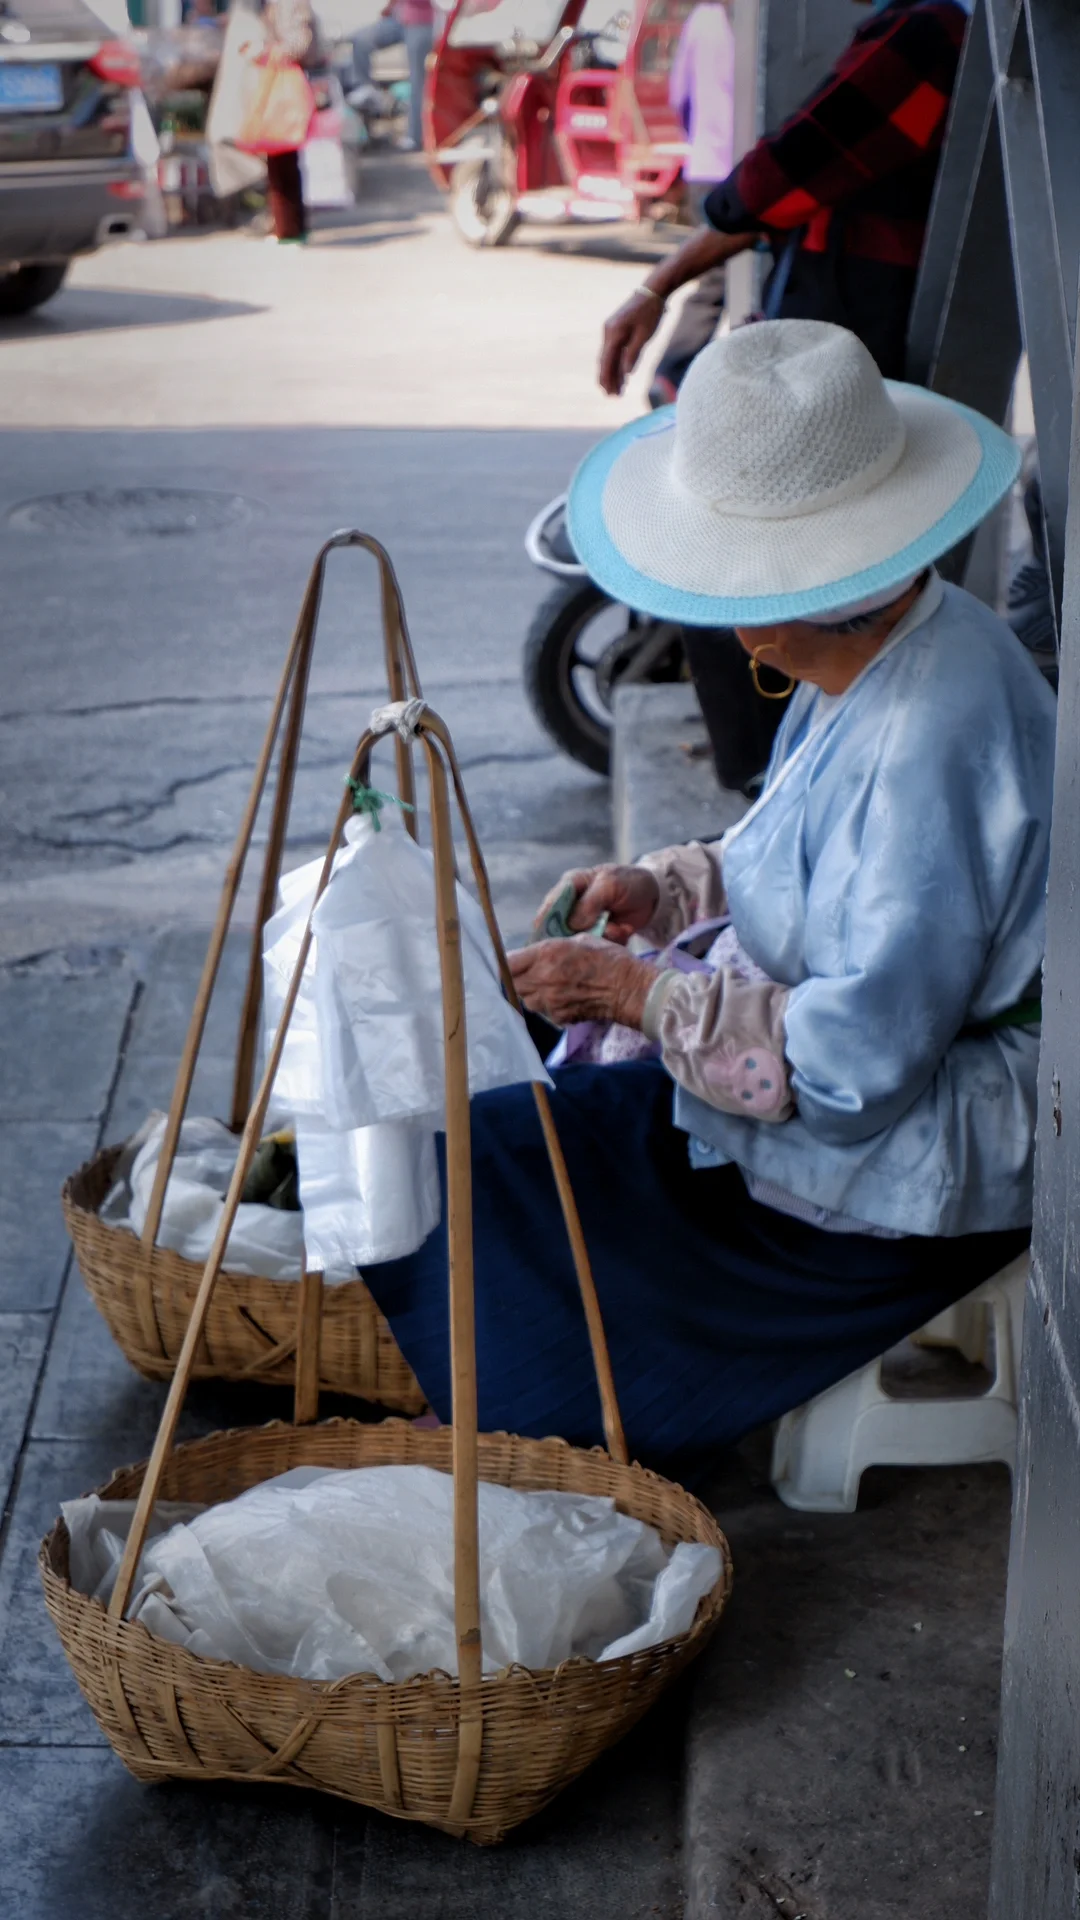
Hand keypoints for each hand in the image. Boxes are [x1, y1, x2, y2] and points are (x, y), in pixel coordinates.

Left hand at [508, 938, 657, 1028]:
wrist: (629, 990)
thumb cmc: (609, 960)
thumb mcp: (579, 940)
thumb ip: (552, 948)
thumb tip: (536, 955)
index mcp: (547, 954)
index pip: (507, 963)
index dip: (505, 963)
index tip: (509, 962)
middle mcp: (543, 979)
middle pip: (513, 983)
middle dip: (517, 978)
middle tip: (529, 973)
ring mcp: (550, 1002)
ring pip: (526, 999)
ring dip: (531, 992)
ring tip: (548, 985)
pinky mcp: (558, 1017)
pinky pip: (543, 1011)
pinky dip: (547, 1005)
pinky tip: (563, 997)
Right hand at [533, 864, 659, 944]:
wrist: (654, 896)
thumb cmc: (628, 882)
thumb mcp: (609, 884)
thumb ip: (589, 903)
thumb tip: (571, 924)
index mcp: (569, 887)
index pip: (549, 908)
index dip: (545, 925)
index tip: (550, 941)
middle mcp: (572, 908)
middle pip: (560, 931)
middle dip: (579, 935)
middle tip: (598, 931)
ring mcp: (585, 925)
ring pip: (580, 942)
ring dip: (600, 938)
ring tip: (617, 927)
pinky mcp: (599, 938)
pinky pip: (598, 948)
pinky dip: (612, 942)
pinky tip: (623, 930)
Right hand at [599, 290, 664, 396]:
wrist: (652, 292)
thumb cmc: (651, 312)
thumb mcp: (644, 336)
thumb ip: (633, 354)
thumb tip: (626, 373)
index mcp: (614, 332)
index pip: (607, 361)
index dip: (607, 378)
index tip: (609, 393)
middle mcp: (609, 332)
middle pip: (605, 360)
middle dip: (608, 379)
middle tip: (612, 397)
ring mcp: (611, 330)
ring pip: (609, 357)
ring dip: (613, 373)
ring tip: (617, 390)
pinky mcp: (616, 330)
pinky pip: (614, 350)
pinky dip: (616, 363)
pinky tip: (622, 375)